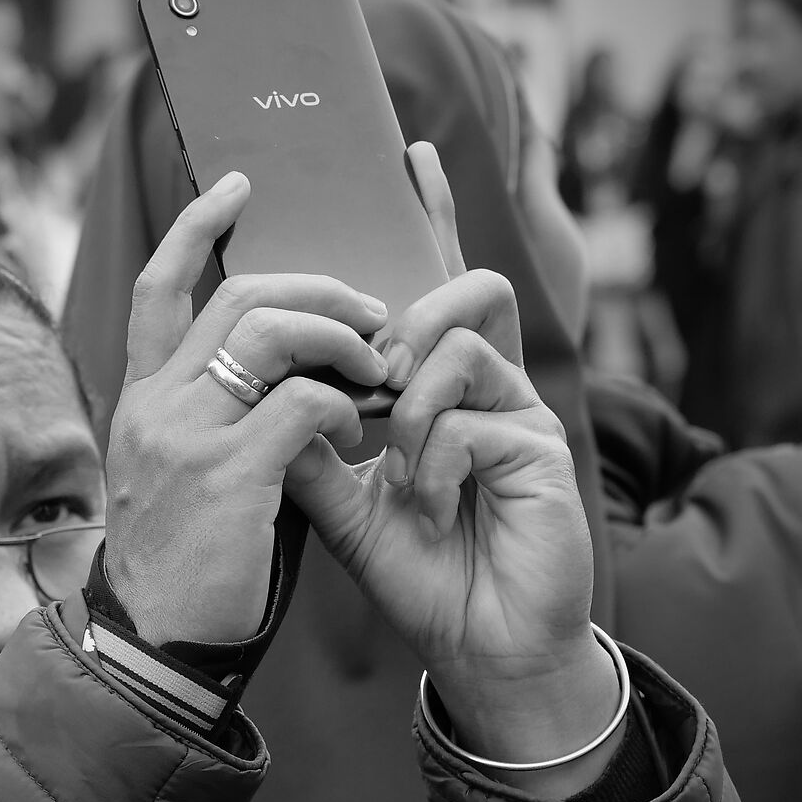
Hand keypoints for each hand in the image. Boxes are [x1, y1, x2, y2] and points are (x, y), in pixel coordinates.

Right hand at [102, 171, 382, 646]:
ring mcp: (186, 435)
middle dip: (317, 289)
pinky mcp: (229, 473)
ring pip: (274, 333)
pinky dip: (344, 406)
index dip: (197, 227)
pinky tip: (358, 435)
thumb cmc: (187, 566)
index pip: (159, 287)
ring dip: (342, 338)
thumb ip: (219, 419)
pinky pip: (305, 403)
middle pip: (239, 296)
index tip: (239, 187)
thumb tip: (292, 375)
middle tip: (369, 310)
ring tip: (378, 368)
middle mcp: (154, 404)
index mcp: (141, 400)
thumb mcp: (183, 477)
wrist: (156, 646)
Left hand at [282, 143, 616, 789]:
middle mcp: (488, 386)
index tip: (410, 151)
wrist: (482, 649)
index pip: (432, 287)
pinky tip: (433, 509)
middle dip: (403, 319)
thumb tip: (259, 384)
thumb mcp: (343, 506)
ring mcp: (521, 410)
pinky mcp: (542, 446)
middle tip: (370, 378)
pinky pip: (469, 417)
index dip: (429, 218)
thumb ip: (309, 445)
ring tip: (397, 463)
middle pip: (463, 288)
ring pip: (459, 343)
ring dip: (409, 401)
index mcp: (440, 389)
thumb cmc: (424, 575)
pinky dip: (432, 464)